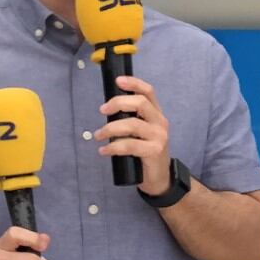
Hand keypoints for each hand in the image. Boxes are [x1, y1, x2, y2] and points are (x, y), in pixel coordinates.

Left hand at [97, 74, 172, 194]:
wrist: (159, 178)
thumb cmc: (145, 153)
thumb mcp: (141, 133)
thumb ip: (130, 120)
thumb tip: (107, 110)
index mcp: (156, 114)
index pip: (148, 92)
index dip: (134, 83)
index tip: (117, 81)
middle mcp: (160, 122)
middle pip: (140, 103)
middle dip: (118, 103)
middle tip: (102, 111)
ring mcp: (159, 137)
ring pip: (132, 124)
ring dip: (110, 129)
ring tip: (98, 136)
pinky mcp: (154, 151)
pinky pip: (129, 145)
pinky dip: (113, 147)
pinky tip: (104, 151)